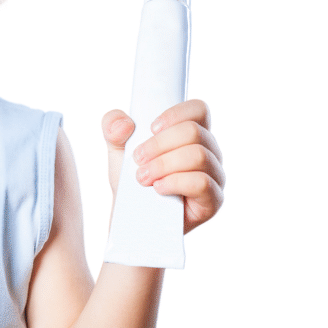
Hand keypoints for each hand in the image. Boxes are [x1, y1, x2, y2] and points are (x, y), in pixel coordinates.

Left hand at [102, 99, 224, 233]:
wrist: (131, 217)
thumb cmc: (131, 180)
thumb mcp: (117, 149)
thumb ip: (113, 126)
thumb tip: (125, 123)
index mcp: (191, 134)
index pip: (199, 109)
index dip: (175, 114)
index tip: (150, 128)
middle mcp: (209, 152)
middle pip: (194, 132)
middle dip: (159, 144)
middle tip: (138, 159)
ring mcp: (214, 176)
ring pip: (198, 156)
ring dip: (163, 164)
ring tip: (143, 177)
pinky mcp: (213, 201)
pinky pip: (201, 182)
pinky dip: (174, 182)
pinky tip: (158, 188)